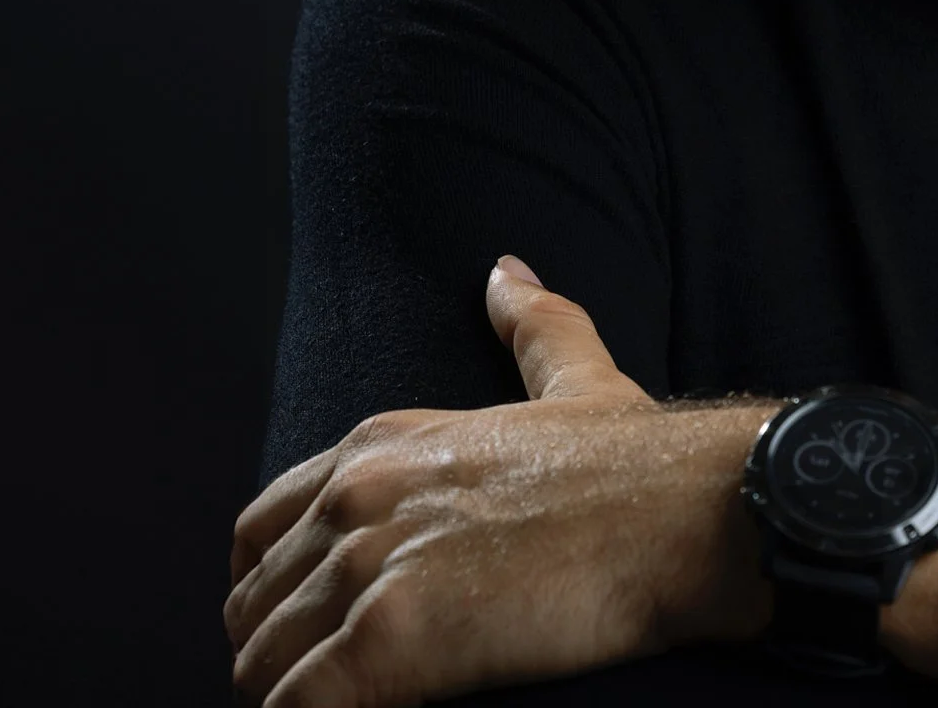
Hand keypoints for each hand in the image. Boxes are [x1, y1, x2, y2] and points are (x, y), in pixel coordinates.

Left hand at [224, 258, 776, 705]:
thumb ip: (530, 324)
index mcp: (383, 444)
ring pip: (261, 661)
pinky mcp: (389, 643)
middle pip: (251, 600)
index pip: (263, 527)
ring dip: (287, 694)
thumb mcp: (577, 375)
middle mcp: (357, 496)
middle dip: (276, 650)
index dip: (275, 585)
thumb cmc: (639, 462)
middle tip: (326, 683)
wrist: (686, 512)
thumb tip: (505, 271)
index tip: (310, 626)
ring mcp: (368, 568)